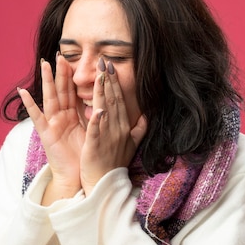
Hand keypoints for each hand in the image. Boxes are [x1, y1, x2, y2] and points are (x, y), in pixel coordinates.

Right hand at [19, 55, 85, 202]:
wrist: (79, 176)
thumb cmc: (86, 155)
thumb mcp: (94, 132)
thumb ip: (98, 117)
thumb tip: (108, 104)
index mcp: (74, 115)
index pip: (74, 91)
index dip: (75, 75)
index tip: (78, 58)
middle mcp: (62, 117)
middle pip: (62, 90)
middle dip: (61, 72)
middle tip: (60, 53)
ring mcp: (53, 124)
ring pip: (50, 98)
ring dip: (47, 81)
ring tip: (44, 64)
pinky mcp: (47, 134)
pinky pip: (37, 117)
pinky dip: (30, 104)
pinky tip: (24, 92)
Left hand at [80, 60, 146, 195]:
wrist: (106, 183)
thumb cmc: (116, 163)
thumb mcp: (132, 144)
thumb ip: (140, 128)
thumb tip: (147, 115)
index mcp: (124, 127)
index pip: (119, 100)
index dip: (115, 83)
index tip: (111, 66)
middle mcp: (117, 129)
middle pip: (113, 100)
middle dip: (108, 80)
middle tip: (104, 61)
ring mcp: (107, 137)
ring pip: (105, 110)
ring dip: (103, 92)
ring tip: (99, 75)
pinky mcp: (96, 147)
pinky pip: (96, 131)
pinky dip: (96, 120)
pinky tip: (96, 109)